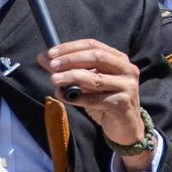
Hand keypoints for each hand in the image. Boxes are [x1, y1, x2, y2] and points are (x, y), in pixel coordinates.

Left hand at [38, 39, 147, 158]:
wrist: (125, 126)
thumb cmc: (106, 101)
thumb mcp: (88, 83)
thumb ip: (70, 70)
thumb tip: (44, 59)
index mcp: (119, 59)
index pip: (93, 45)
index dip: (70, 48)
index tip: (51, 53)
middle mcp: (127, 69)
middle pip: (97, 57)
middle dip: (71, 60)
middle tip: (52, 66)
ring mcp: (127, 86)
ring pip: (95, 79)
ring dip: (71, 77)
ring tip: (54, 80)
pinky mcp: (122, 103)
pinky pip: (94, 100)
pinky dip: (76, 98)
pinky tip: (64, 96)